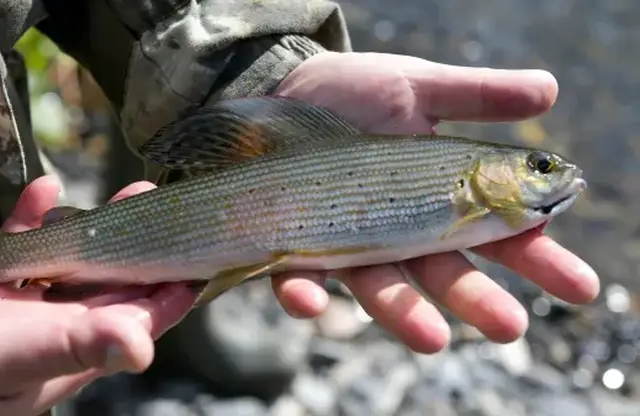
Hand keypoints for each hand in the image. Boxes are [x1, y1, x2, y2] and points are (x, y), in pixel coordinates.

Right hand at [0, 176, 194, 415]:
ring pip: (71, 262)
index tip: (202, 251)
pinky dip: (31, 219)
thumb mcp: (0, 360)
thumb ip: (70, 347)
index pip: (138, 320)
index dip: (170, 289)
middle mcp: (51, 333)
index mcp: (68, 356)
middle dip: (142, 245)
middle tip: (161, 200)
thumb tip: (144, 348)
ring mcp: (17, 311)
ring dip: (95, 227)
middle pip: (111, 283)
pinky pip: (16, 247)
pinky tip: (43, 188)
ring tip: (127, 190)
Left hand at [270, 51, 598, 352]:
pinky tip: (312, 302)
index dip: (538, 258)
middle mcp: (397, 230)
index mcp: (438, 197)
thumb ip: (476, 95)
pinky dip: (307, 292)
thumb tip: (550, 91)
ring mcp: (347, 243)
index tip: (579, 287)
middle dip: (478, 300)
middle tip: (512, 326)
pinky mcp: (295, 246)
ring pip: (380, 288)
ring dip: (404, 314)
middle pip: (445, 272)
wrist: (283, 87)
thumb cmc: (354, 91)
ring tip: (433, 340)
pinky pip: (299, 277)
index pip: (497, 233)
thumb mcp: (417, 87)